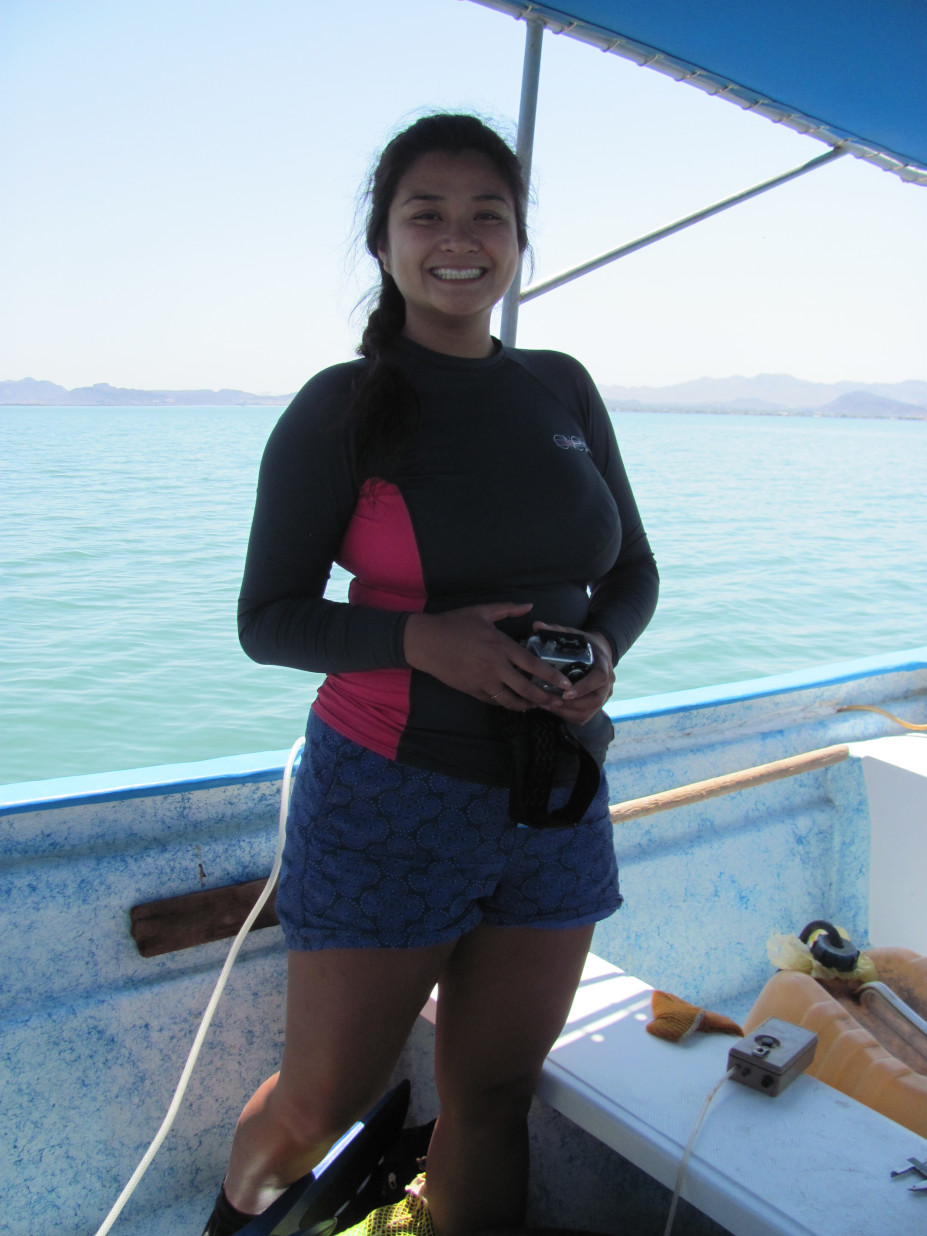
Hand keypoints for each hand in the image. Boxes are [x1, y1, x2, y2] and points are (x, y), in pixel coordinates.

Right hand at [403, 603, 573, 710]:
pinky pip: (493, 701)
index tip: (565, 684)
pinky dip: (505, 704)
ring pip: (510, 700)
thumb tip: (529, 606)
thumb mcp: (482, 611)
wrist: (425, 642)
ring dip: (526, 706)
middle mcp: (494, 666)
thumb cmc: (453, 624)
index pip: (533, 665)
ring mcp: (482, 680)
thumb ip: (508, 609)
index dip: (551, 676)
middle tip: (558, 702)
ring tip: (537, 707)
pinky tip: (514, 704)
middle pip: (526, 688)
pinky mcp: (471, 690)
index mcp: (500, 646)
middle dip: (545, 698)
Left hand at [530, 621, 615, 724]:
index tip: (566, 693)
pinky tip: (553, 708)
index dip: (584, 687)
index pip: (599, 679)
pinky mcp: (597, 705)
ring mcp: (604, 696)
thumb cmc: (584, 645)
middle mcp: (607, 684)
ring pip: (588, 712)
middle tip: (550, 701)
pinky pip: (584, 717)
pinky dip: (568, 716)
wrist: (600, 654)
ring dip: (567, 712)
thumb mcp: (573, 635)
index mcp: (603, 665)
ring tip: (547, 705)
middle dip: (571, 705)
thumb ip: (556, 631)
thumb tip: (537, 625)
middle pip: (594, 700)